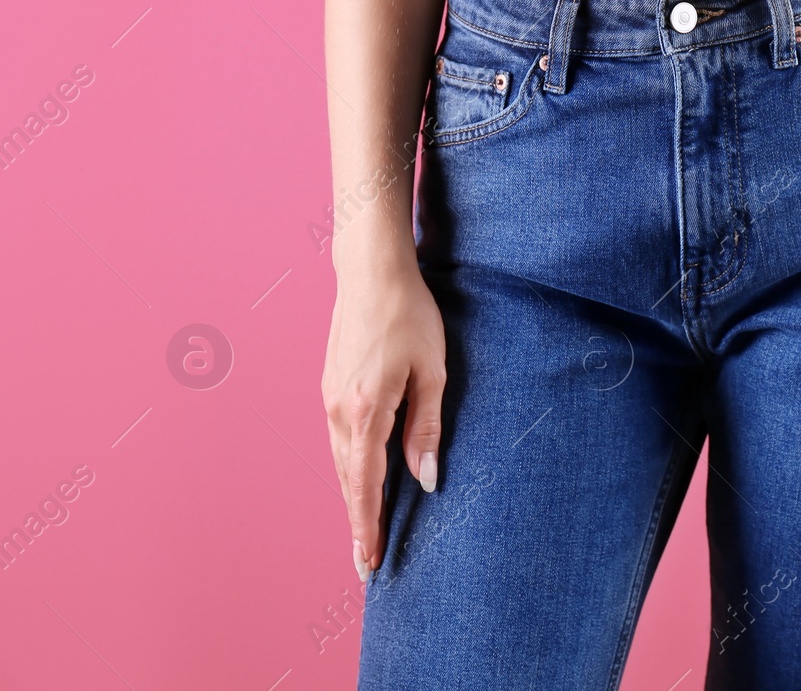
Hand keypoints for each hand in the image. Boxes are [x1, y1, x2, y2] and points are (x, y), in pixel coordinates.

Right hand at [322, 262, 446, 581]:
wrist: (371, 273)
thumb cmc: (410, 315)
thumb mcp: (432, 370)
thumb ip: (426, 426)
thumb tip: (426, 478)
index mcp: (366, 410)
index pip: (367, 483)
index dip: (369, 525)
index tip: (369, 562)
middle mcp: (339, 411)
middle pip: (349, 482)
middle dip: (358, 524)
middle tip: (366, 565)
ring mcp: (330, 399)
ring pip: (341, 463)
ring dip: (352, 499)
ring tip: (364, 533)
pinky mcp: (331, 388)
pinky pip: (339, 442)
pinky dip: (349, 470)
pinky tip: (360, 482)